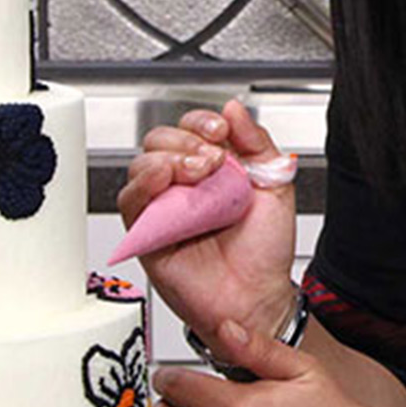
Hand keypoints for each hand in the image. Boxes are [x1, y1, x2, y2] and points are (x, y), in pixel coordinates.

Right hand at [117, 100, 296, 336]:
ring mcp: (164, 208)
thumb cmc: (264, 252)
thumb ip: (257, 142)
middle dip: (185, 140)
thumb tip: (234, 108)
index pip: (191, 128)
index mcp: (213, 168)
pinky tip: (165, 180)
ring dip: (168, 159)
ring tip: (198, 173)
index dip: (202, 122)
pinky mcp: (147, 233)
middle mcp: (184, 185)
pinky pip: (130, 201)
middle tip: (212, 159)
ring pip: (141, 165)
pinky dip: (143, 184)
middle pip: (160, 140)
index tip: (221, 130)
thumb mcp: (275, 185)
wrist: (258, 298)